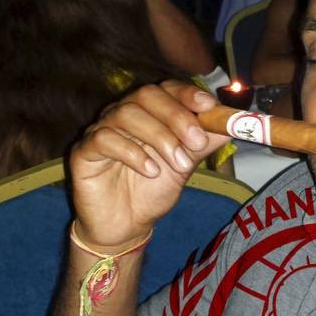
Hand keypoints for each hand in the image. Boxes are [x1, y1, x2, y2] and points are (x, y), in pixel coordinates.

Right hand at [69, 81, 229, 248]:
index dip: (187, 94)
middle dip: (176, 116)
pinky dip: (132, 152)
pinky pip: (104, 138)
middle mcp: (122, 114)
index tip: (209, 107)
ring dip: (159, 137)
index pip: (166, 89)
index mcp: (148, 112)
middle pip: (146, 96)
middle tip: (196, 142)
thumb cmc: (151, 190)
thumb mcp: (184, 165)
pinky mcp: (84, 151)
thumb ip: (203, 143)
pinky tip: (150, 171)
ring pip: (126, 114)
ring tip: (177, 164)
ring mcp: (100, 130)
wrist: (126, 226)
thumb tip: (232, 123)